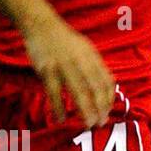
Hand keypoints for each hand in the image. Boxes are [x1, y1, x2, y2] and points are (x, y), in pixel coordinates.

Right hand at [22, 13, 115, 127]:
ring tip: (87, 125)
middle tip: (100, 124)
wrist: (42, 25)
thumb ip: (95, 67)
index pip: (106, 81)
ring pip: (78, 92)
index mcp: (92, 57)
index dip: (109, 99)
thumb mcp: (86, 50)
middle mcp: (81, 61)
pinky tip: (60, 119)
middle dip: (100, 108)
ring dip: (84, 111)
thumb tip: (106, 89)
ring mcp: (64, 66)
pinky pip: (54, 93)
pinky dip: (58, 108)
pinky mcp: (47, 70)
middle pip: (95, 89)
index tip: (106, 113)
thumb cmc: (65, 41)